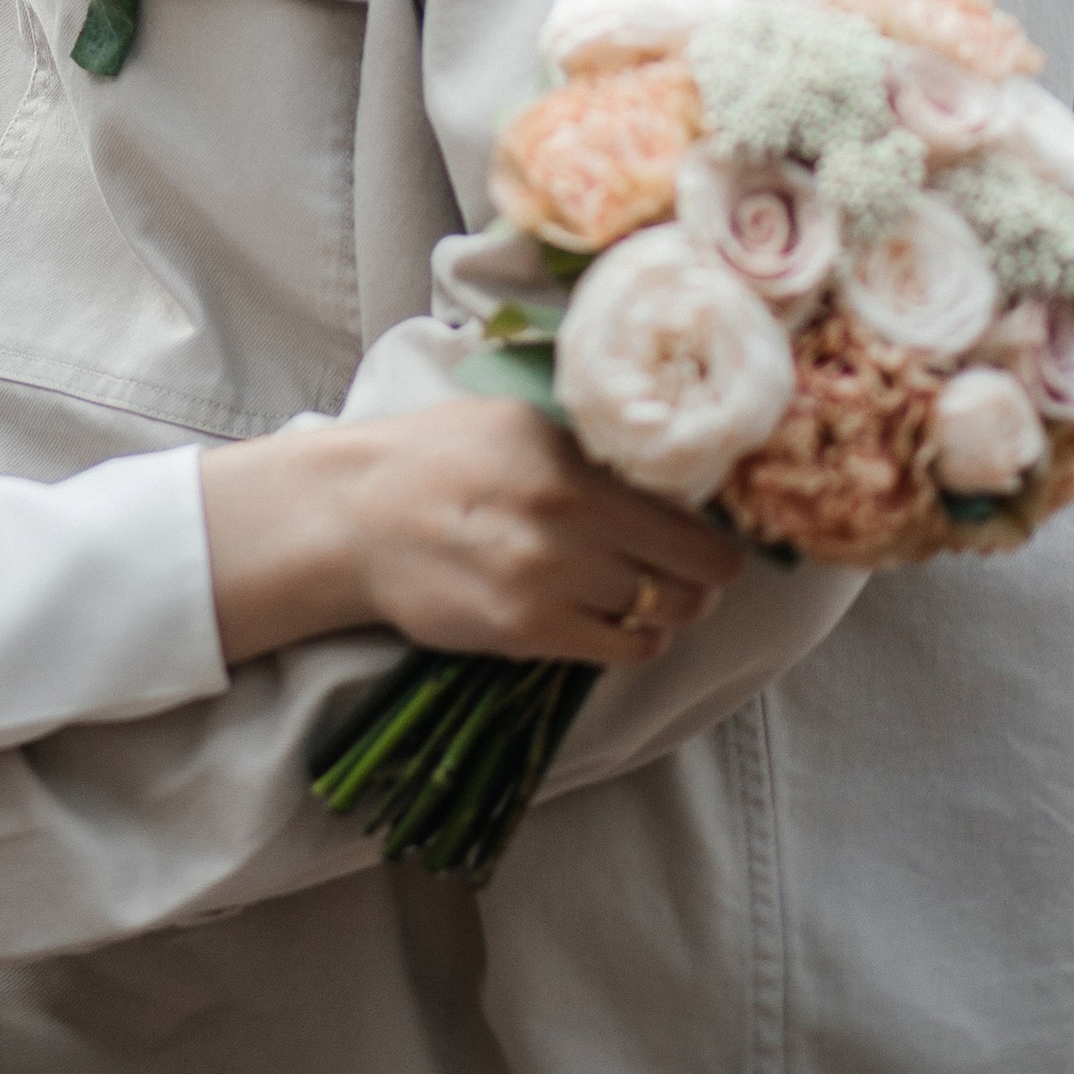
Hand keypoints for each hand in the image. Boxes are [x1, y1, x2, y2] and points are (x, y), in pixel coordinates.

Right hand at [200, 397, 744, 668]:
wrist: (356, 516)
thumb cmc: (436, 458)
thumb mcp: (518, 424)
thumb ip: (589, 451)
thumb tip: (667, 477)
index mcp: (570, 462)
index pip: (686, 515)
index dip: (714, 537)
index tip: (717, 543)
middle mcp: (568, 520)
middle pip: (688, 573)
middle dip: (700, 579)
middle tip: (692, 575)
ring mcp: (548, 581)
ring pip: (660, 613)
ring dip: (667, 609)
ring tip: (649, 595)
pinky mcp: (527, 632)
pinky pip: (620, 649)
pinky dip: (634, 639)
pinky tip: (615, 621)